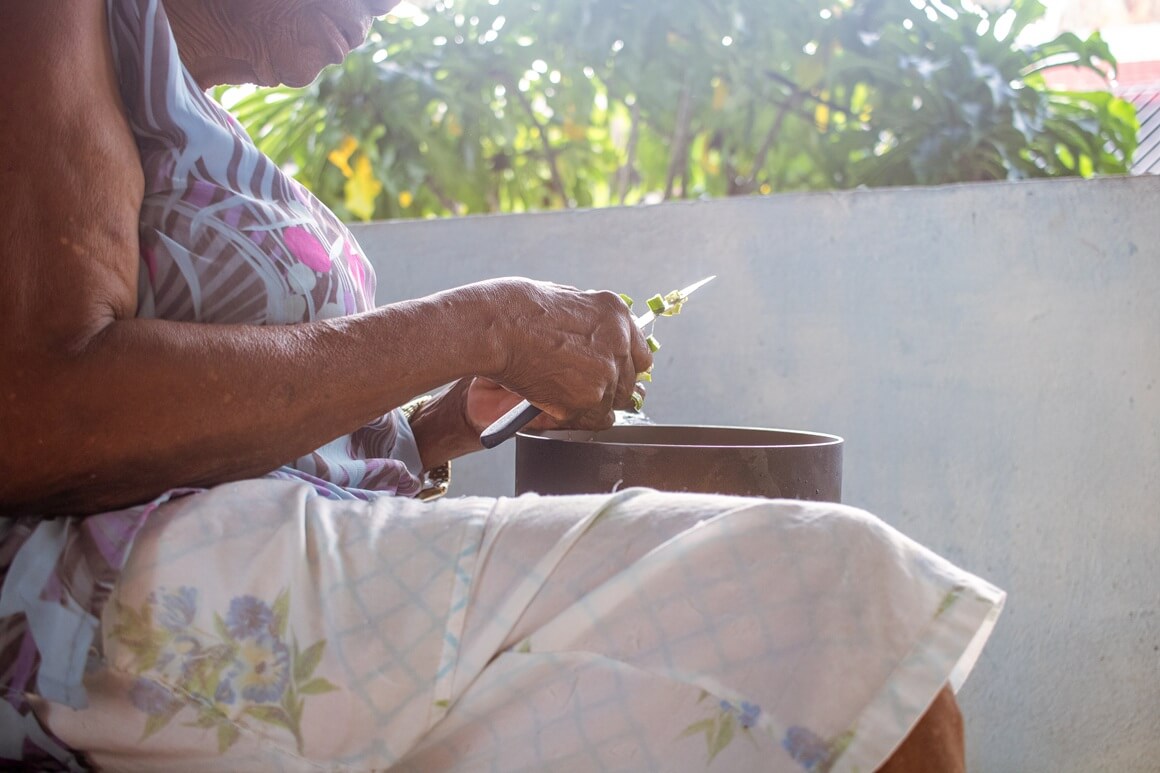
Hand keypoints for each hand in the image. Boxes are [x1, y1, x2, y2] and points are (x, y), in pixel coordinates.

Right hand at [465, 278, 653, 430]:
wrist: (494, 328)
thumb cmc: (514, 310)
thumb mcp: (561, 300)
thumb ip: (586, 322)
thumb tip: (593, 340)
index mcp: (615, 313)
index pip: (639, 354)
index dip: (623, 367)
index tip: (611, 374)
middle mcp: (618, 341)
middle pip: (629, 382)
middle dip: (607, 389)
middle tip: (580, 391)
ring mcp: (606, 371)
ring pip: (612, 404)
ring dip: (590, 405)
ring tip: (561, 397)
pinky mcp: (588, 397)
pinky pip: (593, 419)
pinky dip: (576, 418)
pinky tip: (555, 405)